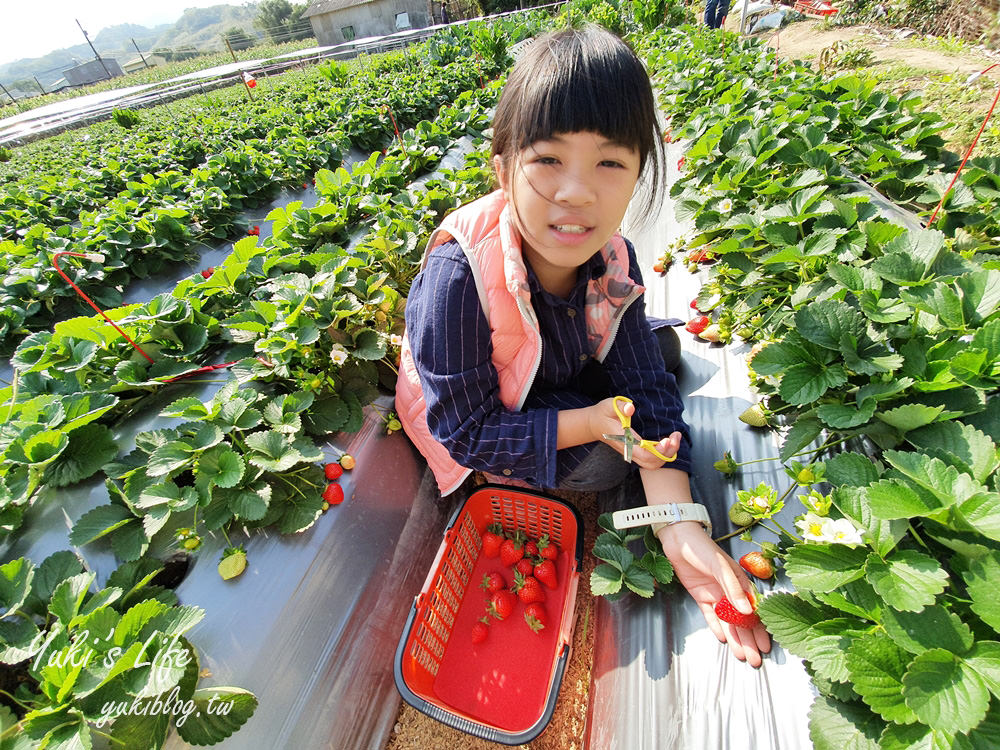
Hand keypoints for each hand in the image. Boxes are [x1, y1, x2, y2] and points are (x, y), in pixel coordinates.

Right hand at [589, 398, 681, 469]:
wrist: (594, 425)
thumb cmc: (603, 414)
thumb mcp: (609, 405)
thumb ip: (620, 406)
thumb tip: (631, 408)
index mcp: (624, 440)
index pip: (644, 453)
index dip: (658, 450)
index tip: (668, 439)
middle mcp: (629, 450)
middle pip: (652, 463)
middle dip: (668, 453)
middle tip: (675, 436)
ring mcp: (632, 453)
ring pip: (653, 464)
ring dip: (667, 454)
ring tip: (675, 438)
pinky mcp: (636, 452)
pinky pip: (652, 460)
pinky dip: (663, 453)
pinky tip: (669, 441)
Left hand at [657, 523, 770, 666]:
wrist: (677, 538)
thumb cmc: (702, 547)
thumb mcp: (720, 566)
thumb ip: (732, 588)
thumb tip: (747, 611)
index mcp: (740, 583)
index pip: (754, 611)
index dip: (760, 629)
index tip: (767, 646)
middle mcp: (730, 591)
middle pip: (741, 621)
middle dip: (749, 641)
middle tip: (755, 660)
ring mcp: (715, 593)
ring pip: (727, 622)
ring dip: (735, 638)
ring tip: (742, 656)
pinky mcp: (700, 595)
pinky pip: (711, 615)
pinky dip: (716, 626)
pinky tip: (722, 638)